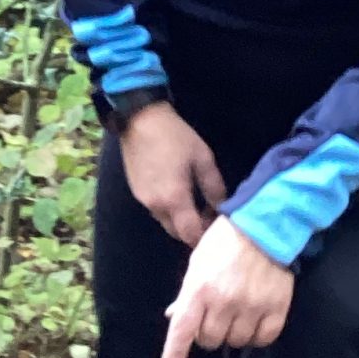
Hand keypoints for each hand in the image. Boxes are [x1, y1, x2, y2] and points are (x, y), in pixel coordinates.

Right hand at [118, 102, 226, 246]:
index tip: (218, 229)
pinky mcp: (136, 193)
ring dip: (180, 221)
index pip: (190, 234)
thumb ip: (214, 187)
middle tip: (209, 218)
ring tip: (195, 206)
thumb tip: (222, 207)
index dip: (205, 237)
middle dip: (193, 231)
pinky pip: (156, 210)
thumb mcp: (203, 158)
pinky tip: (178, 194)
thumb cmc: (175, 137)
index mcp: (174, 199)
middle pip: (176, 233)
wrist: (140, 120)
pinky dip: (169, 210)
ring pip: (165, 222)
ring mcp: (143, 200)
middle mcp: (156, 206)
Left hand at [161, 216, 293, 357]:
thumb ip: (188, 294)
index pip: (183, 329)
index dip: (174, 355)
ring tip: (238, 311)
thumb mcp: (197, 264)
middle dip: (210, 333)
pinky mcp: (276, 307)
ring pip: (237, 342)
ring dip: (234, 333)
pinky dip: (258, 335)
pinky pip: (263, 339)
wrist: (264, 226)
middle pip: (210, 341)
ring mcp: (251, 305)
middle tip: (216, 314)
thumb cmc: (224, 243)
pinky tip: (255, 319)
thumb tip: (175, 319)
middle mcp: (223, 301)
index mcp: (199, 289)